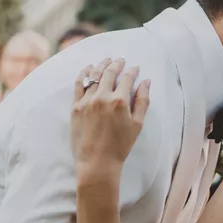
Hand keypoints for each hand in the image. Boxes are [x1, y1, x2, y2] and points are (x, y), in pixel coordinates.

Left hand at [71, 59, 149, 181]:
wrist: (97, 162)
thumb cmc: (120, 146)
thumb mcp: (137, 125)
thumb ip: (143, 101)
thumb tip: (146, 82)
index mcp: (120, 102)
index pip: (127, 78)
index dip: (132, 71)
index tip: (135, 68)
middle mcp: (102, 98)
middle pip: (110, 73)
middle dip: (117, 64)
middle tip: (120, 60)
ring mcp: (87, 101)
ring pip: (94, 75)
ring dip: (101, 65)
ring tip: (106, 60)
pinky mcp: (75, 107)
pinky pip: (79, 84)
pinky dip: (83, 73)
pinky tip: (88, 68)